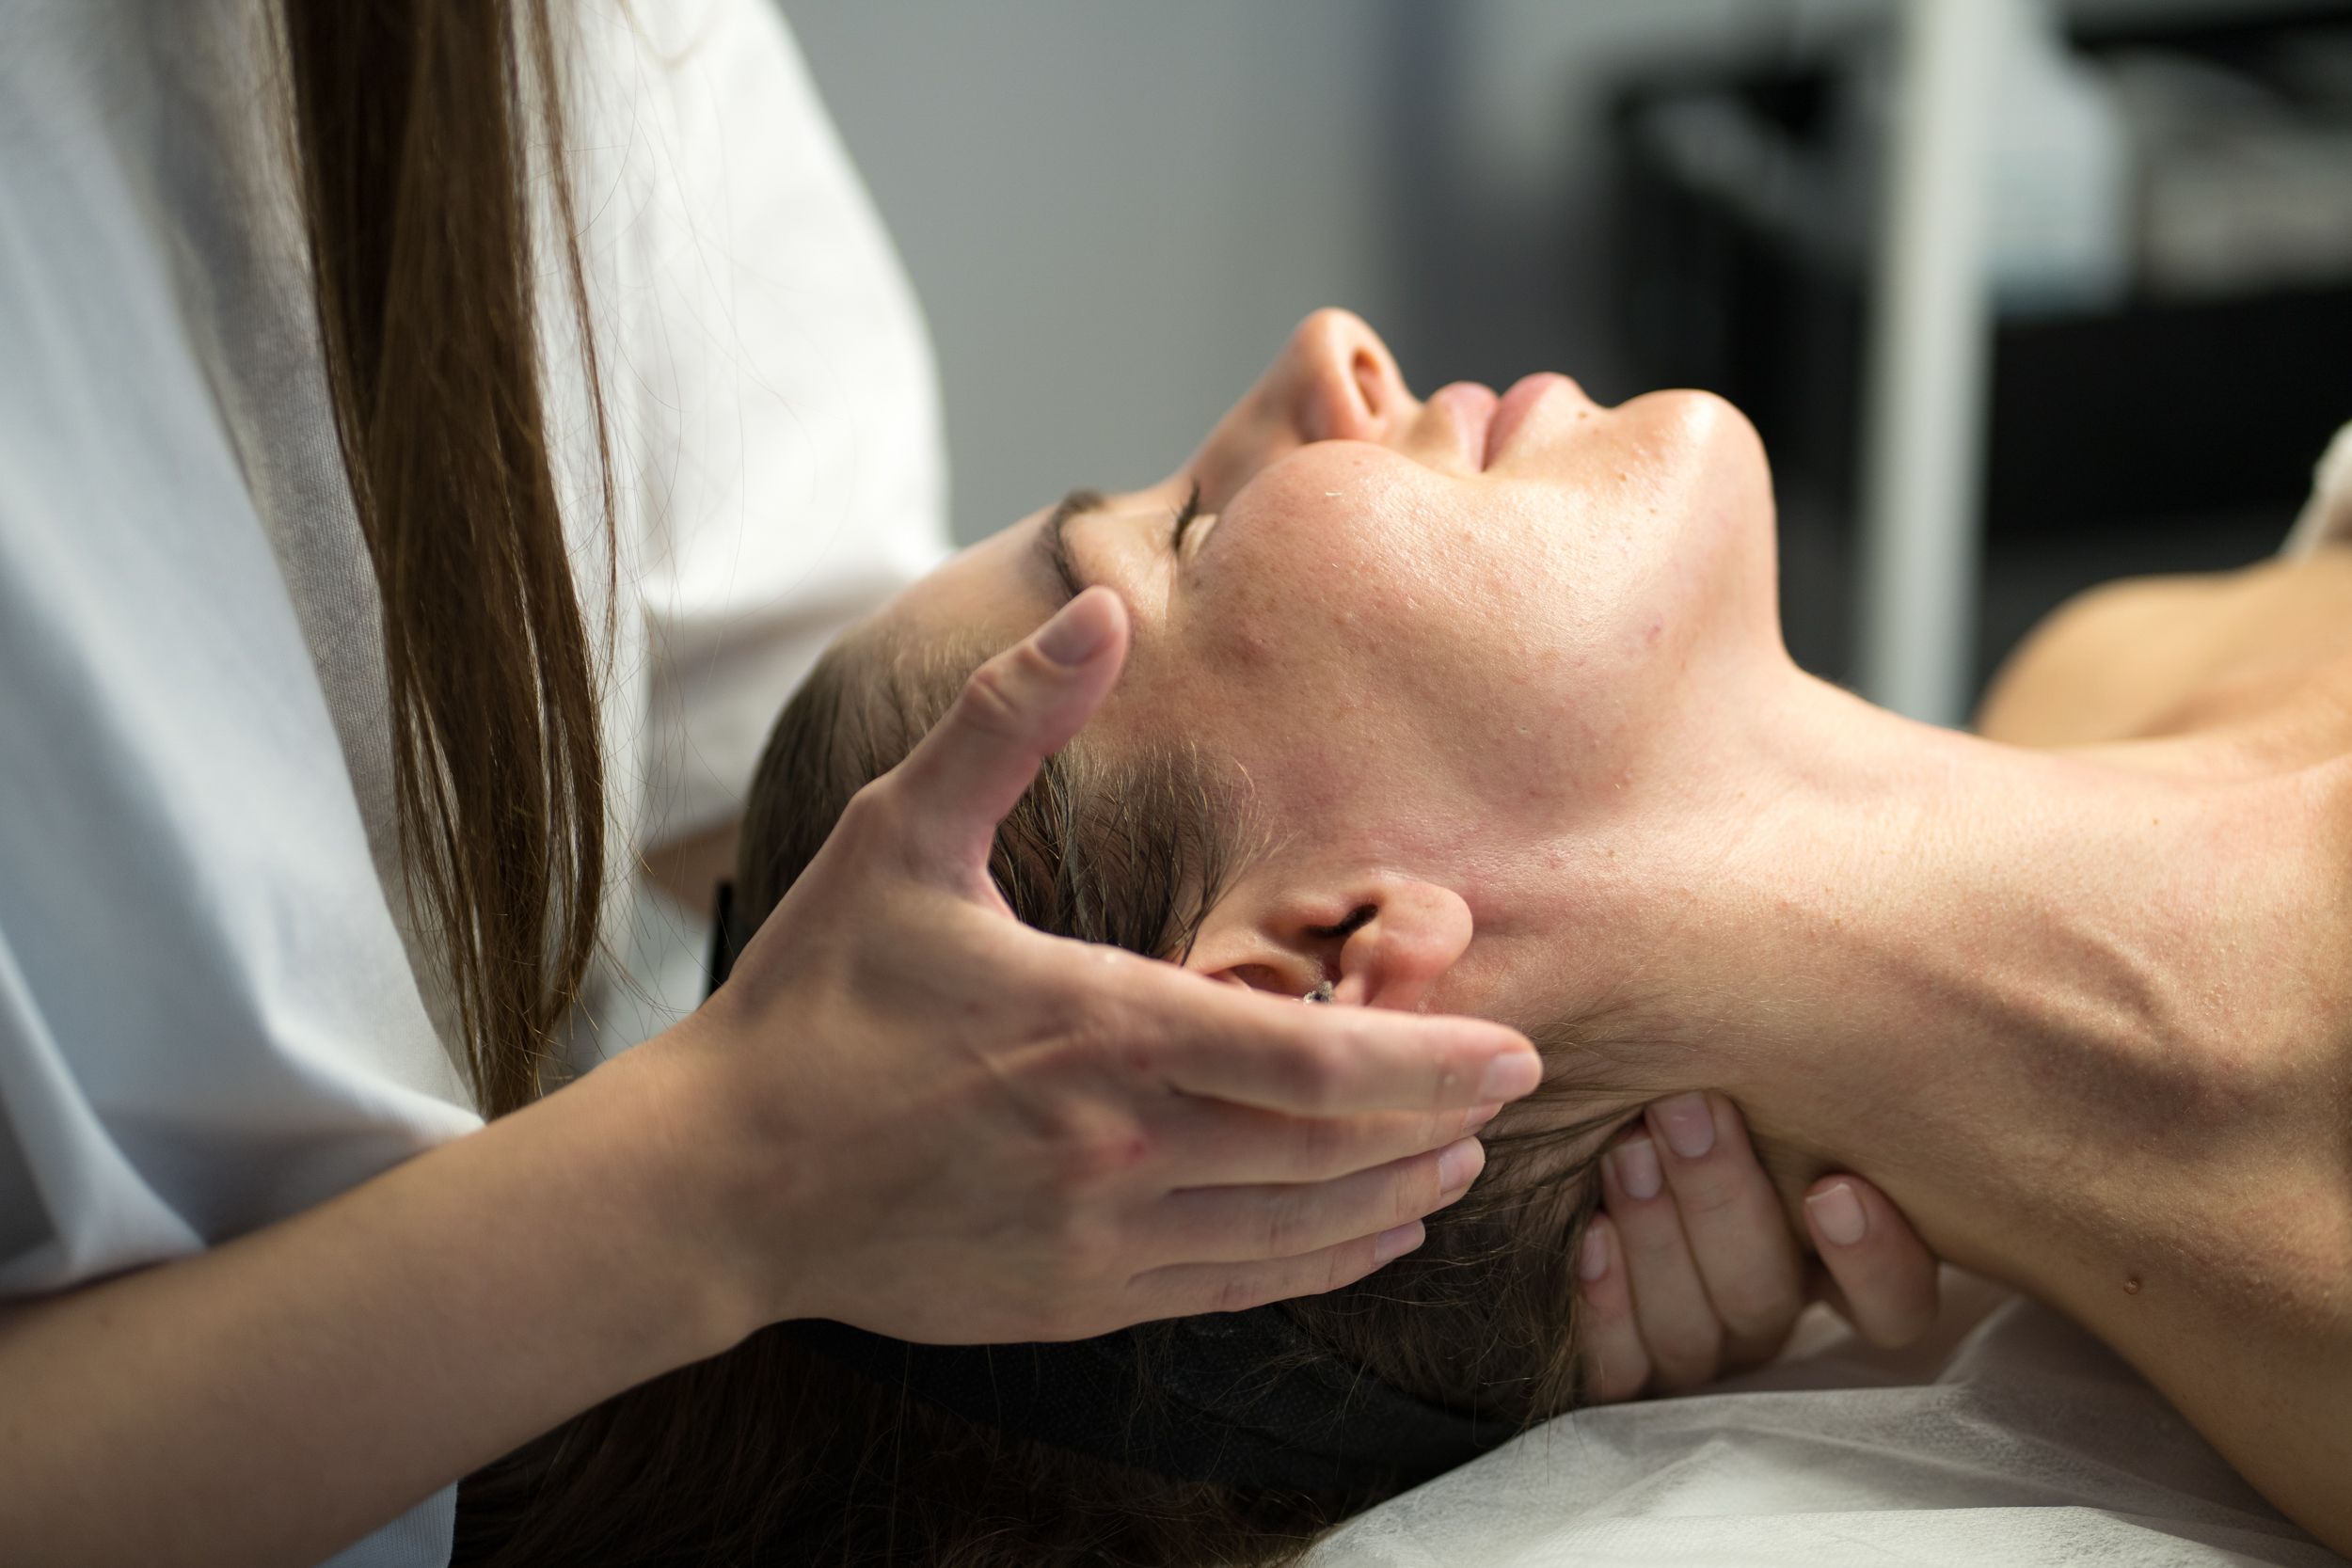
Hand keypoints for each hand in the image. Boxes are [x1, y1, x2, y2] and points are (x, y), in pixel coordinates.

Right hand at [668, 587, 1540, 1346]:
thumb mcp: (897, 836)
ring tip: (1456, 1163)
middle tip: (1506, 1092)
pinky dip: (1321, 1263)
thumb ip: (1009, 721)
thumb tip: (1103, 608)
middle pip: (1328, 1152)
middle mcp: (1117, 1150)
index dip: (1426, 1063)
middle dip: (1433, 1124)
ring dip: (1393, 1197)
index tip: (1510, 1049)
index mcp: (1093, 1029)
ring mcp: (1099, 1240)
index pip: (1308, 1062)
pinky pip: (1234, 1289)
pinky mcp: (1075, 1300)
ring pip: (1294, 1232)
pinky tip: (1368, 1236)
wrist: (717, 1181)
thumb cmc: (812, 1000)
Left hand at [1576, 1091, 1938, 1399]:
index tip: (1833, 1187)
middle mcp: (1759, 1313)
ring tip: (1626, 1152)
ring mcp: (1687, 1350)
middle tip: (1685, 1107)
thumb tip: (1828, 1010)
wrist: (1555, 1131)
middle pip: (1765, 1303)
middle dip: (1723, 1202)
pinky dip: (1605, 1303)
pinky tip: (1589, 1235)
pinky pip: (1619, 1368)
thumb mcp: (1737, 1075)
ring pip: (1692, 1337)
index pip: (1892, 1307)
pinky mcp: (1615, 1366)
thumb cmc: (1670, 1083)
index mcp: (1820, 1258)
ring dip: (1658, 1238)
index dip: (1875, 1263)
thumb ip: (1777, 1072)